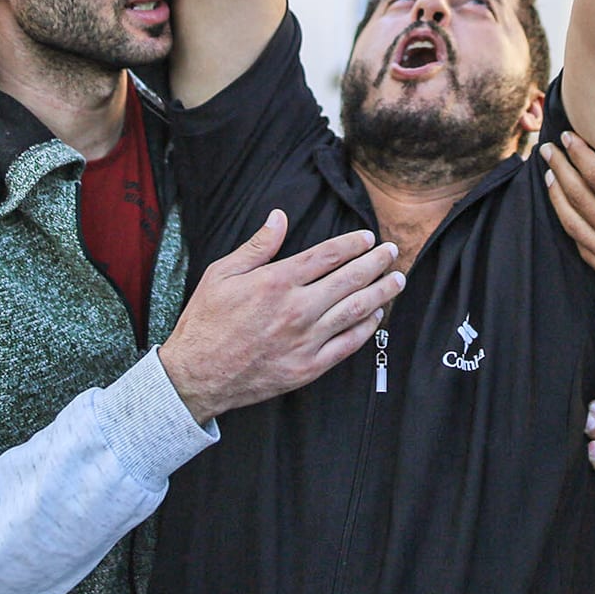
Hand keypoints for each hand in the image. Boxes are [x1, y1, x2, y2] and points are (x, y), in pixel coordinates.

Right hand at [159, 211, 403, 422]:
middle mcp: (296, 309)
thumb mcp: (221, 275)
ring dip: (382, 292)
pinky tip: (376, 315)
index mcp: (276, 282)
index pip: (327, 256)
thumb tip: (279, 217)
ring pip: (356, 311)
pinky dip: (366, 328)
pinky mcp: (308, 367)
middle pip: (350, 280)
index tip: (367, 237)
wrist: (197, 376)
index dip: (352, 244)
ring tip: (397, 279)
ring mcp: (305, 340)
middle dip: (376, 262)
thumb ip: (256, 246)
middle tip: (392, 251)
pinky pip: (348, 344)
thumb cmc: (206, 323)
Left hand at [542, 135, 594, 327]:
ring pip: (572, 224)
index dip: (580, 154)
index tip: (567, 136)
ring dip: (557, 197)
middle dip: (560, 168)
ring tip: (548, 177)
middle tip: (547, 149)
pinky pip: (582, 248)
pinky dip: (569, 227)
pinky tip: (567, 216)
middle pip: (578, 196)